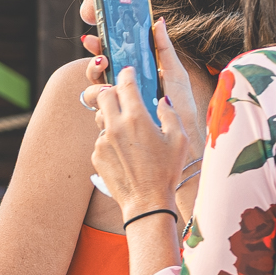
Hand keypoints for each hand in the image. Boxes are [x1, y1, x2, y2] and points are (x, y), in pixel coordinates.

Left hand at [86, 15, 200, 214]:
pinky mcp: (96, 155)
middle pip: (104, 95)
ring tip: (129, 130)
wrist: (146, 202)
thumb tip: (161, 101)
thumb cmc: (167, 171)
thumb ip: (170, 113)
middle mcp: (115, 125)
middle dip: (112, 91)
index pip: (125, 83)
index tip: (129, 72)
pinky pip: (101, 139)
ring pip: (102, 118)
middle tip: (123, 96)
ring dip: (112, 117)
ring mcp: (102, 141)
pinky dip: (111, 139)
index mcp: (136, 117)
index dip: (127, 74)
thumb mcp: (179, 139)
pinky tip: (126, 152)